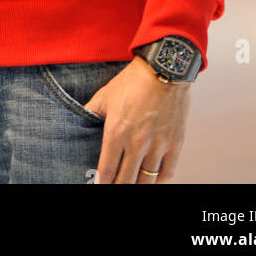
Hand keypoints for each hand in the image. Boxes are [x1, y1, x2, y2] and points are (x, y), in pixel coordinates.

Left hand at [89, 56, 190, 183]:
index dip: (102, 184)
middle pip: (126, 181)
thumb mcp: (106, 95)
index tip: (100, 186)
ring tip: (132, 184)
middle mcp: (136, 143)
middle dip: (119, 187)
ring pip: (146, 181)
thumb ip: (91, 111)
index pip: (106, 171)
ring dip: (138, 185)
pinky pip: (167, 173)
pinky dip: (159, 180)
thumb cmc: (134, 80)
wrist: (164, 68)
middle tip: (115, 186)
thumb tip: (80, 119)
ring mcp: (157, 146)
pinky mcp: (175, 144)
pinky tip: (152, 180)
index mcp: (116, 132)